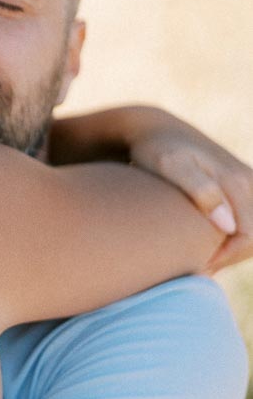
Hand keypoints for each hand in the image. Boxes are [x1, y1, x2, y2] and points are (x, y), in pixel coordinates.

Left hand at [127, 120, 252, 273]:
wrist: (156, 130)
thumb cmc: (156, 150)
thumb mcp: (170, 166)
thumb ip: (200, 191)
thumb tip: (227, 225)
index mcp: (238, 181)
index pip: (248, 237)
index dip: (223, 259)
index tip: (194, 267)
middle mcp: (249, 181)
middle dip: (227, 258)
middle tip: (193, 268)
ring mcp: (247, 183)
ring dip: (230, 252)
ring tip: (196, 259)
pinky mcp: (241, 187)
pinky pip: (247, 224)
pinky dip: (230, 241)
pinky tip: (204, 247)